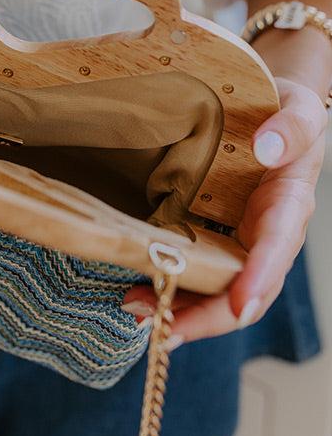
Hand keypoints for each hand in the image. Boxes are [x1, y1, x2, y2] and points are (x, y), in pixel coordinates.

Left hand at [122, 77, 328, 347]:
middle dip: (206, 315)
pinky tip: (136, 287)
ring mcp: (234, 237)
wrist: (266, 106)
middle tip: (162, 329)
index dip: (258, 279)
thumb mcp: (300, 110)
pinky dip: (168, 282)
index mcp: (288, 207)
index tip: (238, 304)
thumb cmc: (287, 109)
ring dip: (179, 307)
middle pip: (242, 288)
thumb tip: (267, 149)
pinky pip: (192, 265)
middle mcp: (262, 233)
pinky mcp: (207, 231)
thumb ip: (291, 128)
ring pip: (214, 286)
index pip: (276, 248)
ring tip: (136, 310)